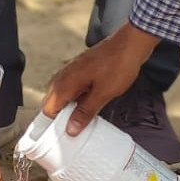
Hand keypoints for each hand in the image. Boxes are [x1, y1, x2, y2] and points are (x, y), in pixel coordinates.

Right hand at [42, 23, 160, 134]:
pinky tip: (88, 107)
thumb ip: (85, 112)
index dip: (52, 125)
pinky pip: (73, 89)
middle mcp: (64, 76)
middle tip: (72, 133)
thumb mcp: (103, 94)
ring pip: (64, 96)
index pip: (47, 110)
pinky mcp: (82, 70)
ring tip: (80, 123)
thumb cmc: (118, 65)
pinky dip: (77, 100)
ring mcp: (72, 72)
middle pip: (53, 103)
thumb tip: (71, 129)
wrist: (131, 43)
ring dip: (69, 109)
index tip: (61, 138)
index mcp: (65, 83)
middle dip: (60, 119)